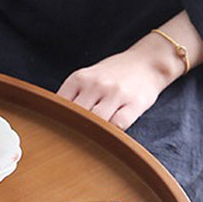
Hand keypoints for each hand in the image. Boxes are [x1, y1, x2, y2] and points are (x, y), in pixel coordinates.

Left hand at [57, 43, 181, 130]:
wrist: (148, 62)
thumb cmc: (114, 74)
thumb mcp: (87, 77)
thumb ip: (72, 95)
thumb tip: (55, 120)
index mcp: (79, 78)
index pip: (59, 105)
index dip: (57, 120)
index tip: (58, 130)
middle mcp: (96, 84)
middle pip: (76, 115)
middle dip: (74, 128)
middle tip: (75, 139)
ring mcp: (116, 93)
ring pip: (96, 121)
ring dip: (94, 131)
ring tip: (93, 137)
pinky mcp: (134, 103)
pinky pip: (118, 124)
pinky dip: (113, 132)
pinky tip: (112, 132)